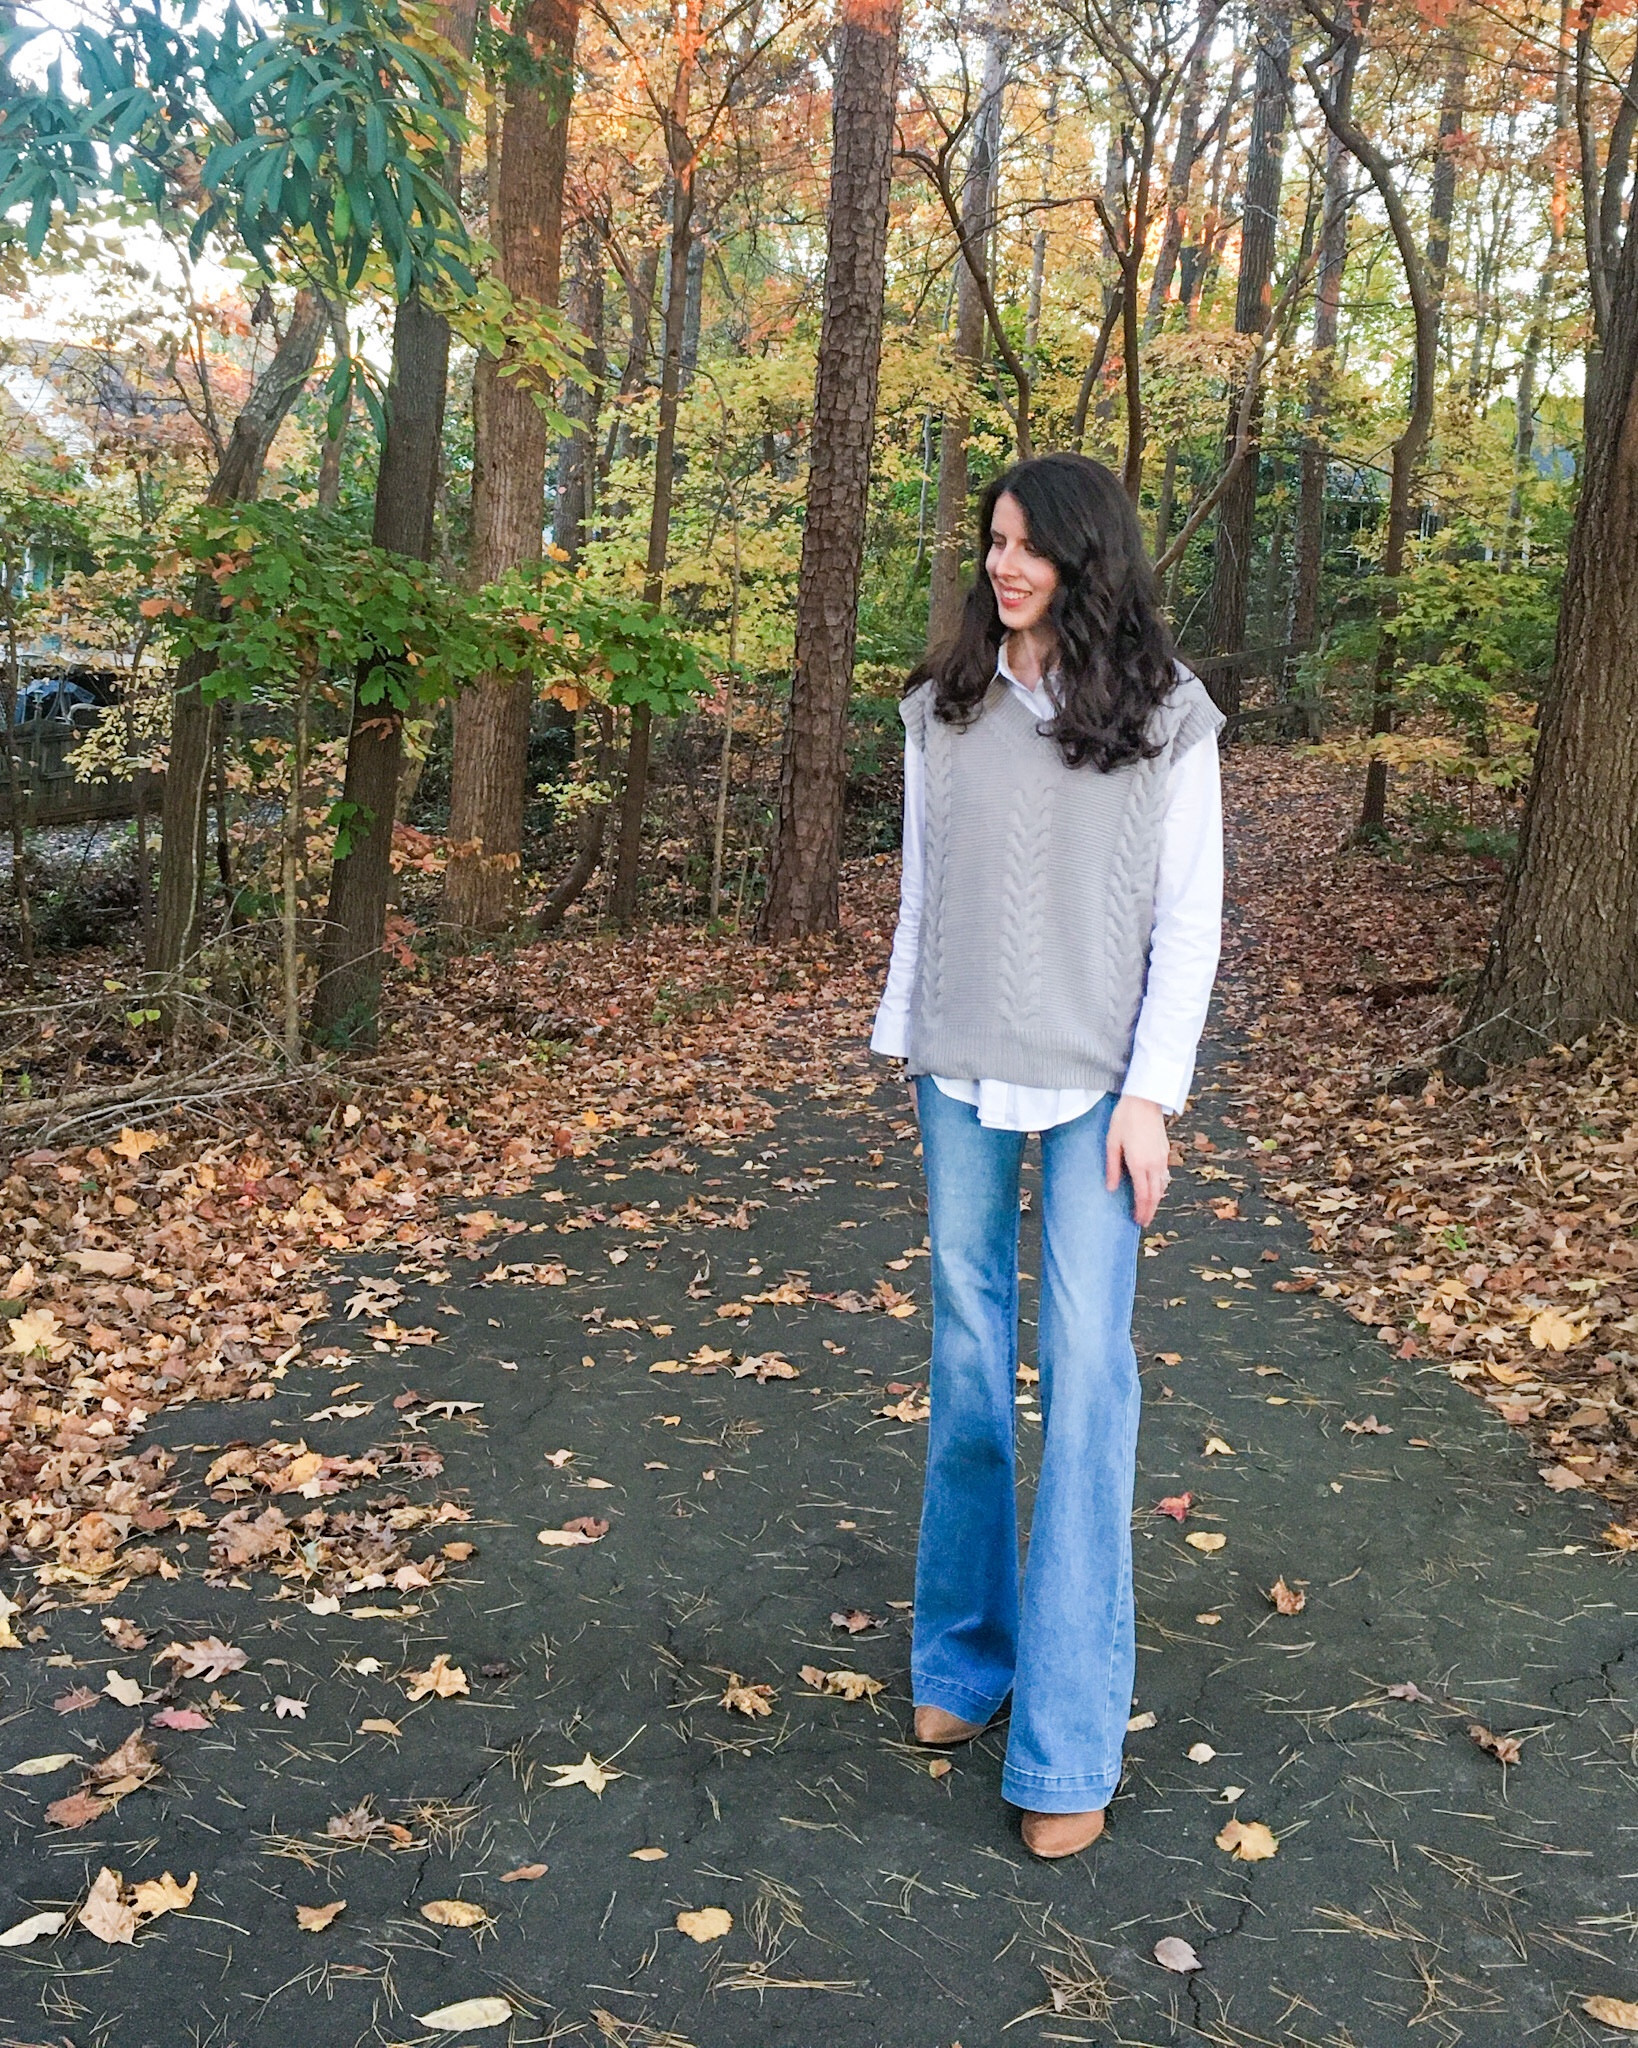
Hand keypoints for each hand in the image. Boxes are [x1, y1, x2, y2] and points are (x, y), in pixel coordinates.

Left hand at [1107, 1095, 1169, 1227]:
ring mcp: (1162, 1157)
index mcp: (1139, 1164)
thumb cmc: (1124, 1119)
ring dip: (1156, 1200)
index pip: (1143, 1196)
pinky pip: (1164, 1174)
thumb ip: (1112, 1167)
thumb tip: (1110, 1188)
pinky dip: (1160, 1186)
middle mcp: (1153, 1164)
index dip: (1141, 1211)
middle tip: (1144, 1222)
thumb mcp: (1111, 1143)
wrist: (1144, 1100)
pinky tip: (1155, 1188)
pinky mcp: (1165, 1150)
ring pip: (1162, 1186)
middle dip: (1150, 1211)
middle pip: (1155, 1195)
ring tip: (1149, 1209)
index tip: (1137, 1221)